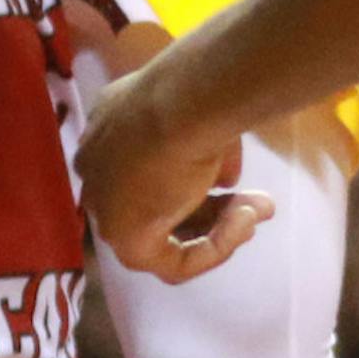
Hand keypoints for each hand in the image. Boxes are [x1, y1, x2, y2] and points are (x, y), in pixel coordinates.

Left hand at [77, 46, 272, 283]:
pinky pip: (174, 259)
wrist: (185, 101)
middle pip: (158, 202)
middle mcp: (97, 166)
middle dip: (213, 206)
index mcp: (107, 126)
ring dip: (221, 226)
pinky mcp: (126, 242)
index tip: (234, 179)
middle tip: (253, 204)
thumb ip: (205, 154)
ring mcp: (106, 207)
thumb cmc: (194, 97)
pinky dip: (214, 248)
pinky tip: (244, 221)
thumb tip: (224, 180)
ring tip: (261, 210)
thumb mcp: (202, 119)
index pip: (148, 168)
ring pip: (168, 232)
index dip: (196, 177)